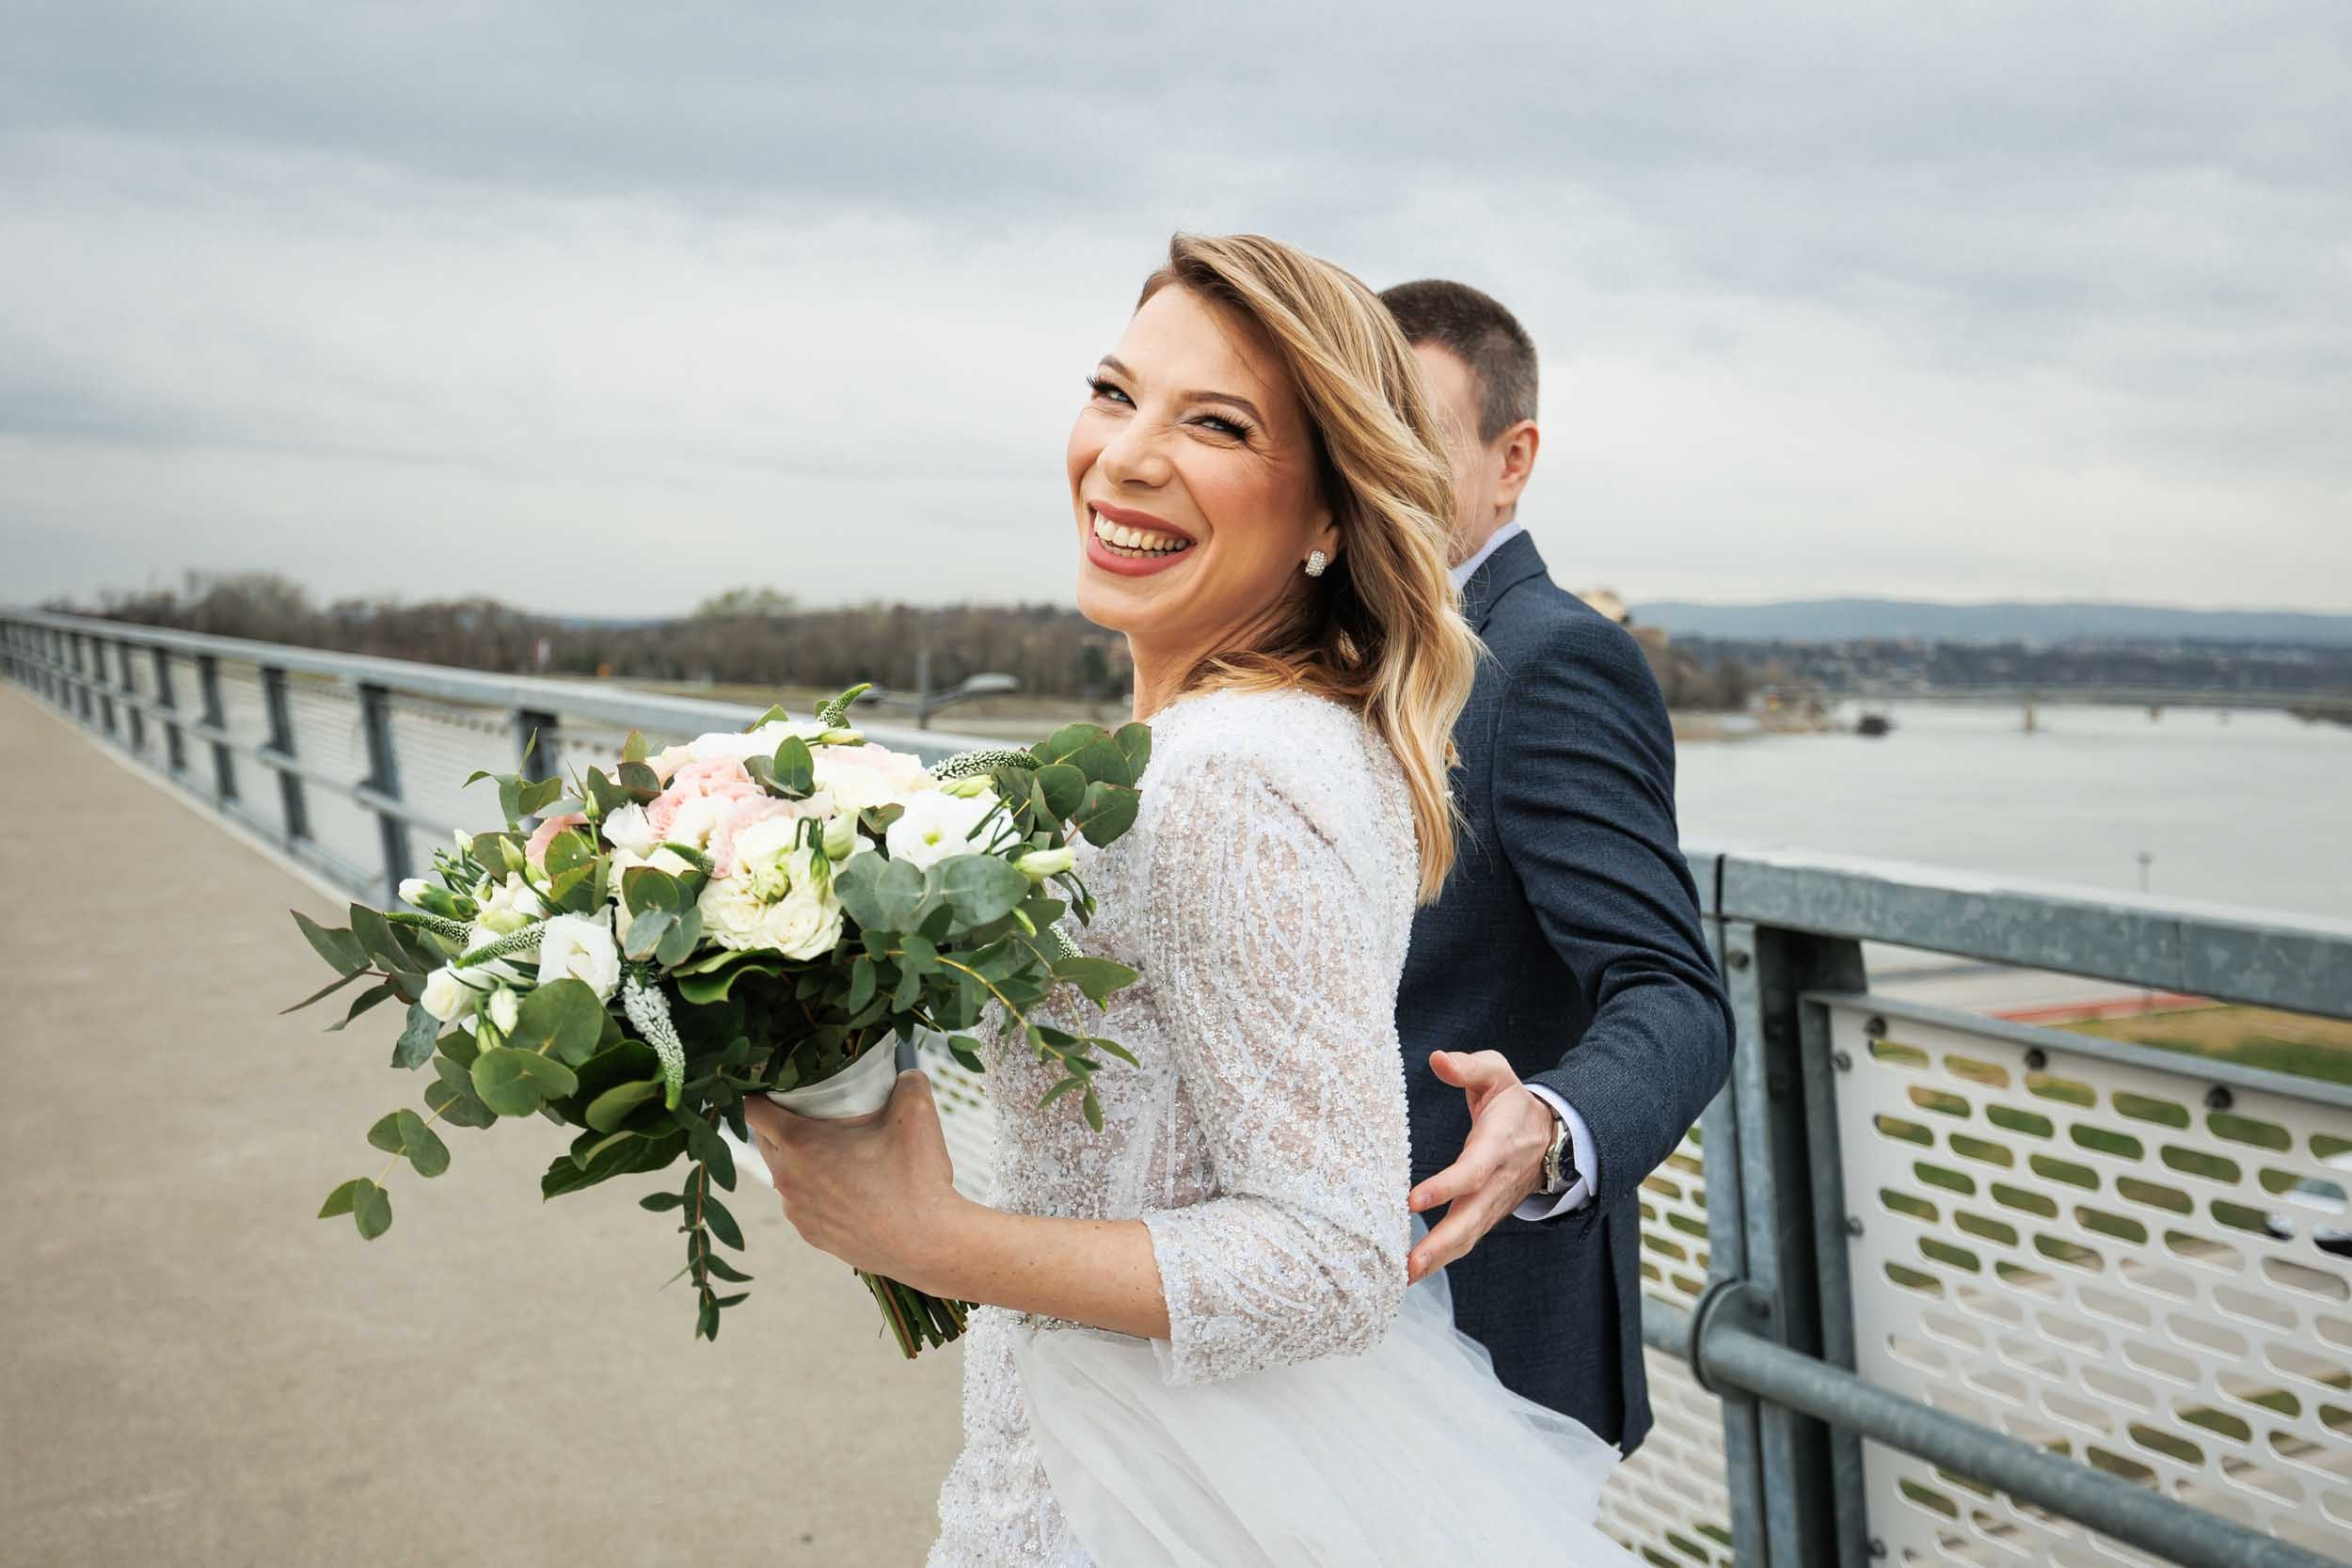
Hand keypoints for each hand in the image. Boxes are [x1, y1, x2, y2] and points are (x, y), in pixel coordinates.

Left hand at [741, 1070, 966, 1286]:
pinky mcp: (811, 1235)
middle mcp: (787, 1178)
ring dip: (800, 1158)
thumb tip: (904, 1072)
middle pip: (765, 1139)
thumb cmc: (917, 1180)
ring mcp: (796, 1211)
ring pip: (784, 1172)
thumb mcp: (918, 1114)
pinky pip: (801, 1202)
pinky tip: (848, 1187)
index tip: (781, 1085)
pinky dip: (816, 1190)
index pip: (753, 1109)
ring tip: (838, 1152)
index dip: (762, 1091)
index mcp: (800, 1144)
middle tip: (816, 1112)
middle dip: (783, 1122)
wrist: (927, 1246)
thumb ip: (908, 1080)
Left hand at [1405, 1050, 1553, 1283]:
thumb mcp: (1497, 1074)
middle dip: (1440, 1244)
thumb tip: (1437, 1059)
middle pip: (1469, 1219)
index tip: (1412, 1201)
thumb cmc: (1514, 1103)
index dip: (1444, 1187)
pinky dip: (1443, 1258)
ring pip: (1467, 1236)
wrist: (1552, 1136)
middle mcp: (1495, 1182)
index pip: (1471, 1172)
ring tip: (1402, 1276)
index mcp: (1495, 1147)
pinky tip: (1414, 1270)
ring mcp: (1493, 1203)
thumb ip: (1468, 1067)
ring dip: (1438, 1259)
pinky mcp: (1487, 1214)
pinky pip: (1466, 1240)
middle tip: (1409, 1264)